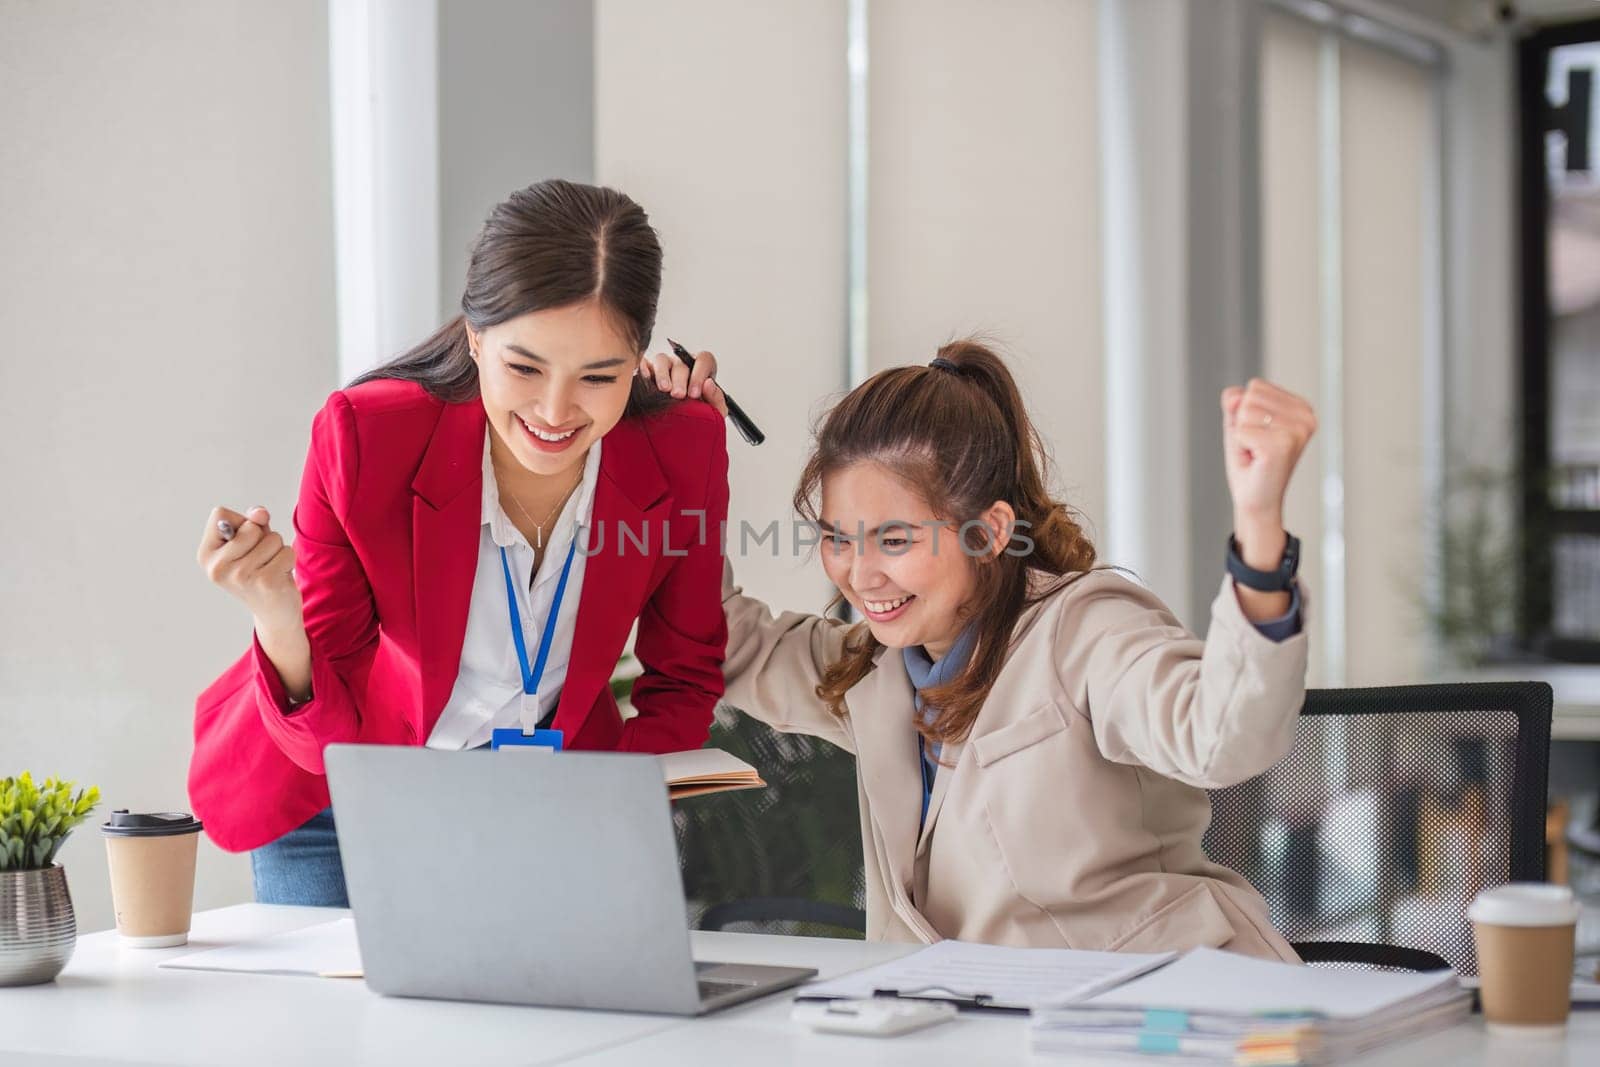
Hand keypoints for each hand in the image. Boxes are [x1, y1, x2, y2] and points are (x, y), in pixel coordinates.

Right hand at [197, 505, 302, 631]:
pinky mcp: (265, 582)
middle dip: (264, 538)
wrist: (273, 612)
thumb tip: (260, 513)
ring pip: (272, 539)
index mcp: (206, 554)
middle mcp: (218, 567)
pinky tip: (278, 577)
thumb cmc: (259, 570)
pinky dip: (288, 560)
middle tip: (260, 560)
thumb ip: (252, 521)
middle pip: (251, 526)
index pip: (220, 514)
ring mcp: (240, 576)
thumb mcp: (250, 542)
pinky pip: (287, 552)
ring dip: (278, 550)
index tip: (243, 543)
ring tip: (269, 568)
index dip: (240, 522)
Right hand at [639, 348, 728, 416]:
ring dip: (663, 374)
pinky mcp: (648, 370)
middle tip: (678, 395)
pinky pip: (644, 363)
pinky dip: (644, 368)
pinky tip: (646, 379)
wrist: (678, 430)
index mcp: (700, 370)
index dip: (699, 375)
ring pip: (662, 360)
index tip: (695, 394)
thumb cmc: (697, 415)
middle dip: (680, 380)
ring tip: (664, 390)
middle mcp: (682, 365)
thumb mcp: (713, 411)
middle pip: (681, 363)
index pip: (703, 360)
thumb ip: (717, 399)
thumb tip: (709, 384)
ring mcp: (664, 366)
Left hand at [1220, 379, 1316, 569]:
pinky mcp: (1282, 445)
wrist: (1255, 500)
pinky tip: (1256, 460)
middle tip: (1255, 447)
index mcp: (1302, 408)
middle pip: (1250, 396)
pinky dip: (1240, 447)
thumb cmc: (1250, 463)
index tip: (1258, 435)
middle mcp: (1306, 417)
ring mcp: (1297, 431)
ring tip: (1256, 453)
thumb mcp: (1239, 423)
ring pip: (1244, 412)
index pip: (1256, 387)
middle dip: (1242, 423)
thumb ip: (1235, 401)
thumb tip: (1236, 396)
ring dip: (1241, 436)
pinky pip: (1241, 431)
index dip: (1245, 412)